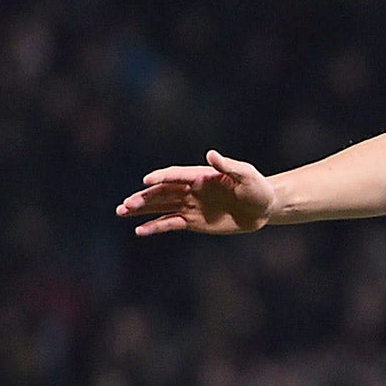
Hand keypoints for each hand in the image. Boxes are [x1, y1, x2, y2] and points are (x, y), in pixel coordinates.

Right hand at [115, 150, 275, 235]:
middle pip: (161, 192)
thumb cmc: (257, 187)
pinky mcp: (193, 221)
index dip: (162, 177)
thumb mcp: (246, 175)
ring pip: (160, 207)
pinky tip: (139, 230)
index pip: (175, 175)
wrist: (264, 207)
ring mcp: (190, 206)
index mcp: (200, 175)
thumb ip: (228, 166)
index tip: (147, 181)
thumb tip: (211, 155)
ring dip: (141, 210)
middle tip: (125, 205)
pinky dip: (155, 227)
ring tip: (121, 211)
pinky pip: (170, 223)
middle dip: (143, 198)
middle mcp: (190, 189)